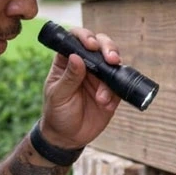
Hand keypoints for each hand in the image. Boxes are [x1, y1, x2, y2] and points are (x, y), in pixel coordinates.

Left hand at [39, 26, 122, 149]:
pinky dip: (114, 93)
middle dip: (108, 48)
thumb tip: (76, 57)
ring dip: (113, 72)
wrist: (67, 137)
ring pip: (113, 62)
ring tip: (102, 95)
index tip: (91, 45)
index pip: (75, 39)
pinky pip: (119, 85)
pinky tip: (105, 103)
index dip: (85, 36)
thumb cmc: (57, 113)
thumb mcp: (58, 95)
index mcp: (67, 61)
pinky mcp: (111, 91)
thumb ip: (69, 78)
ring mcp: (100, 77)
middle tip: (111, 60)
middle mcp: (85, 64)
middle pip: (100, 44)